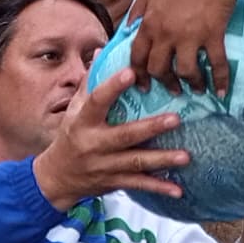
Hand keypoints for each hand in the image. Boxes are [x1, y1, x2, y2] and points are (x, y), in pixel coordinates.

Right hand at [30, 68, 188, 208]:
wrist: (57, 178)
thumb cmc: (70, 136)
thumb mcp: (73, 109)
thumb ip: (89, 82)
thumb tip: (101, 52)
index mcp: (82, 122)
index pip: (96, 100)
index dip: (113, 86)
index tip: (131, 72)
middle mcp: (93, 144)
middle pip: (124, 135)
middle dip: (151, 128)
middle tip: (176, 119)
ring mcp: (104, 165)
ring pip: (135, 162)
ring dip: (162, 160)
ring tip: (186, 156)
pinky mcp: (113, 182)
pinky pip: (138, 185)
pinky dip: (158, 188)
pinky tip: (178, 190)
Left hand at [125, 0, 238, 94]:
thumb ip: (138, 8)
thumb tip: (130, 27)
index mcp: (149, 22)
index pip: (137, 56)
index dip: (139, 74)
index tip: (143, 85)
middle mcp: (166, 34)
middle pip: (158, 69)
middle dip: (164, 82)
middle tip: (172, 88)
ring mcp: (190, 36)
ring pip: (185, 71)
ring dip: (191, 83)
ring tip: (196, 88)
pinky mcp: (213, 35)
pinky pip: (217, 64)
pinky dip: (220, 80)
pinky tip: (221, 92)